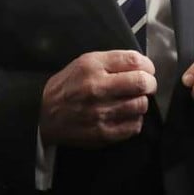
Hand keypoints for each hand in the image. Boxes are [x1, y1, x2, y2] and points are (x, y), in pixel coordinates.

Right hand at [39, 50, 155, 147]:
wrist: (43, 113)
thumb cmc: (67, 85)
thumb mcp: (84, 62)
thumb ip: (112, 61)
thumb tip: (141, 65)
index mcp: (93, 66)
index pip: (134, 61)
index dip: (147, 65)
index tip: (147, 70)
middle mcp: (97, 88)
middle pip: (142, 83)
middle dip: (150, 83)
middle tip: (146, 85)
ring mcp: (101, 112)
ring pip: (141, 105)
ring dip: (141, 102)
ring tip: (133, 101)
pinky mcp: (103, 133)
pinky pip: (134, 126)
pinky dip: (134, 120)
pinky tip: (125, 116)